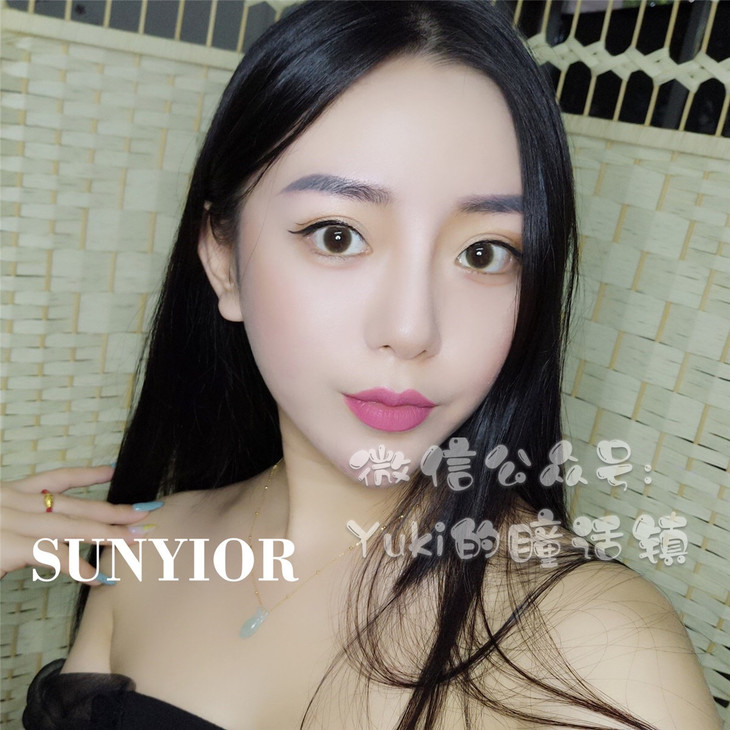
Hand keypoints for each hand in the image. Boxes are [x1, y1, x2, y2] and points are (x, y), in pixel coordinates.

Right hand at [0, 466, 157, 583]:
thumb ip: (18, 527)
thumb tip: (44, 539)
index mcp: (7, 494)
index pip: (55, 479)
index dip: (87, 475)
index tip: (114, 471)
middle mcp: (10, 501)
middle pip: (73, 505)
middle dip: (112, 511)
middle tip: (144, 513)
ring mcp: (9, 521)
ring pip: (71, 526)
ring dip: (108, 534)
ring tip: (135, 539)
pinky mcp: (5, 545)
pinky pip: (53, 555)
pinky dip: (79, 566)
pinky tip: (99, 577)